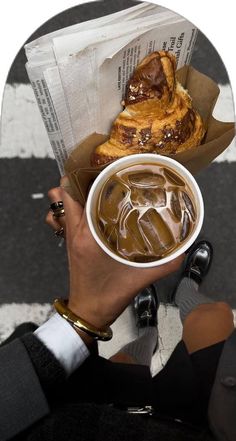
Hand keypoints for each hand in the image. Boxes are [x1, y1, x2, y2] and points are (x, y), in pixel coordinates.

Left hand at [46, 177, 182, 329]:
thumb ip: (163, 266)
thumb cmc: (106, 296)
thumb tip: (183, 252)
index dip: (82, 177)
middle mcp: (74, 231)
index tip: (102, 168)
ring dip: (79, 192)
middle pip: (67, 194)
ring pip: (67, 204)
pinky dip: (80, 205)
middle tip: (106, 173)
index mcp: (85, 236)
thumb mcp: (137, 280)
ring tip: (102, 185)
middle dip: (82, 179)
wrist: (86, 313)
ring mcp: (71, 236)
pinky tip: (100, 206)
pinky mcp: (73, 242)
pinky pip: (71, 215)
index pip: (72, 196)